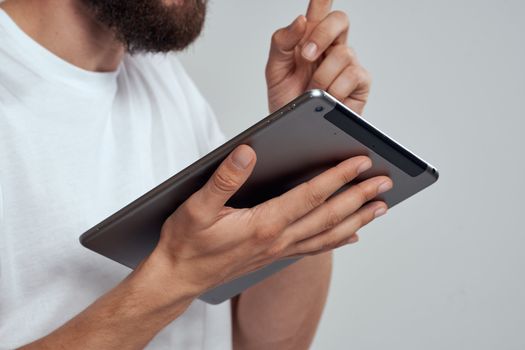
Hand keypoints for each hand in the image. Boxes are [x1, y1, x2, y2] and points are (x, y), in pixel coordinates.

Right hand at [149, 145, 391, 295]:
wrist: (179, 278)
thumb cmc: (186, 244)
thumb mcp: (196, 207)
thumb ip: (223, 179)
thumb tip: (247, 154)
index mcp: (263, 224)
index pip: (310, 196)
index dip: (337, 177)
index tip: (360, 162)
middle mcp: (278, 239)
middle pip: (328, 215)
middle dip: (359, 197)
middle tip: (384, 182)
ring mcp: (279, 250)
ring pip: (328, 234)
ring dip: (356, 218)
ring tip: (379, 207)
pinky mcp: (275, 255)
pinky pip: (315, 248)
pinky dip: (338, 239)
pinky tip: (351, 235)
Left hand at [266, 0, 370, 113]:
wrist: (294, 129)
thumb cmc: (287, 99)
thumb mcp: (275, 70)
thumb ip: (281, 42)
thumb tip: (300, 21)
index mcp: (309, 38)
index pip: (320, 9)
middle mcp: (331, 47)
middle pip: (340, 20)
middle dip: (322, 34)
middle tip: (306, 55)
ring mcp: (347, 64)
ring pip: (343, 53)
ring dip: (322, 75)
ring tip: (312, 90)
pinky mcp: (359, 83)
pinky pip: (353, 75)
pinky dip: (336, 88)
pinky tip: (328, 97)